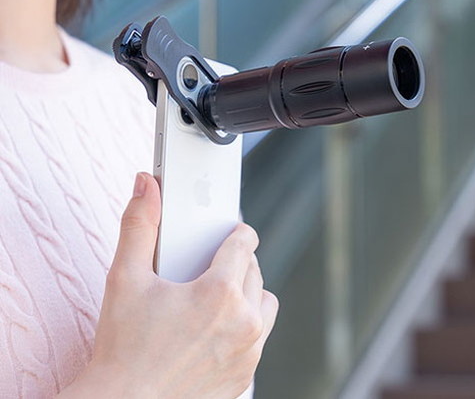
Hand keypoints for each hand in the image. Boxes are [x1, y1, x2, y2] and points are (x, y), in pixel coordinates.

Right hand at [58, 172, 278, 398]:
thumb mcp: (125, 277)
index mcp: (219, 292)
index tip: (235, 230)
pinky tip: (218, 326)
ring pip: (265, 303)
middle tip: (213, 264)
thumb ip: (138, 224)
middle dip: (238, 261)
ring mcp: (249, 351)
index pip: (245, 243)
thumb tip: (145, 185)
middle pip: (255, 271)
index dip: (238, 231)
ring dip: (249, 292)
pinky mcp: (245, 375)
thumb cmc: (122, 347)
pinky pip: (260, 336)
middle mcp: (243, 321)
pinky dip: (246, 324)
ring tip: (220, 294)